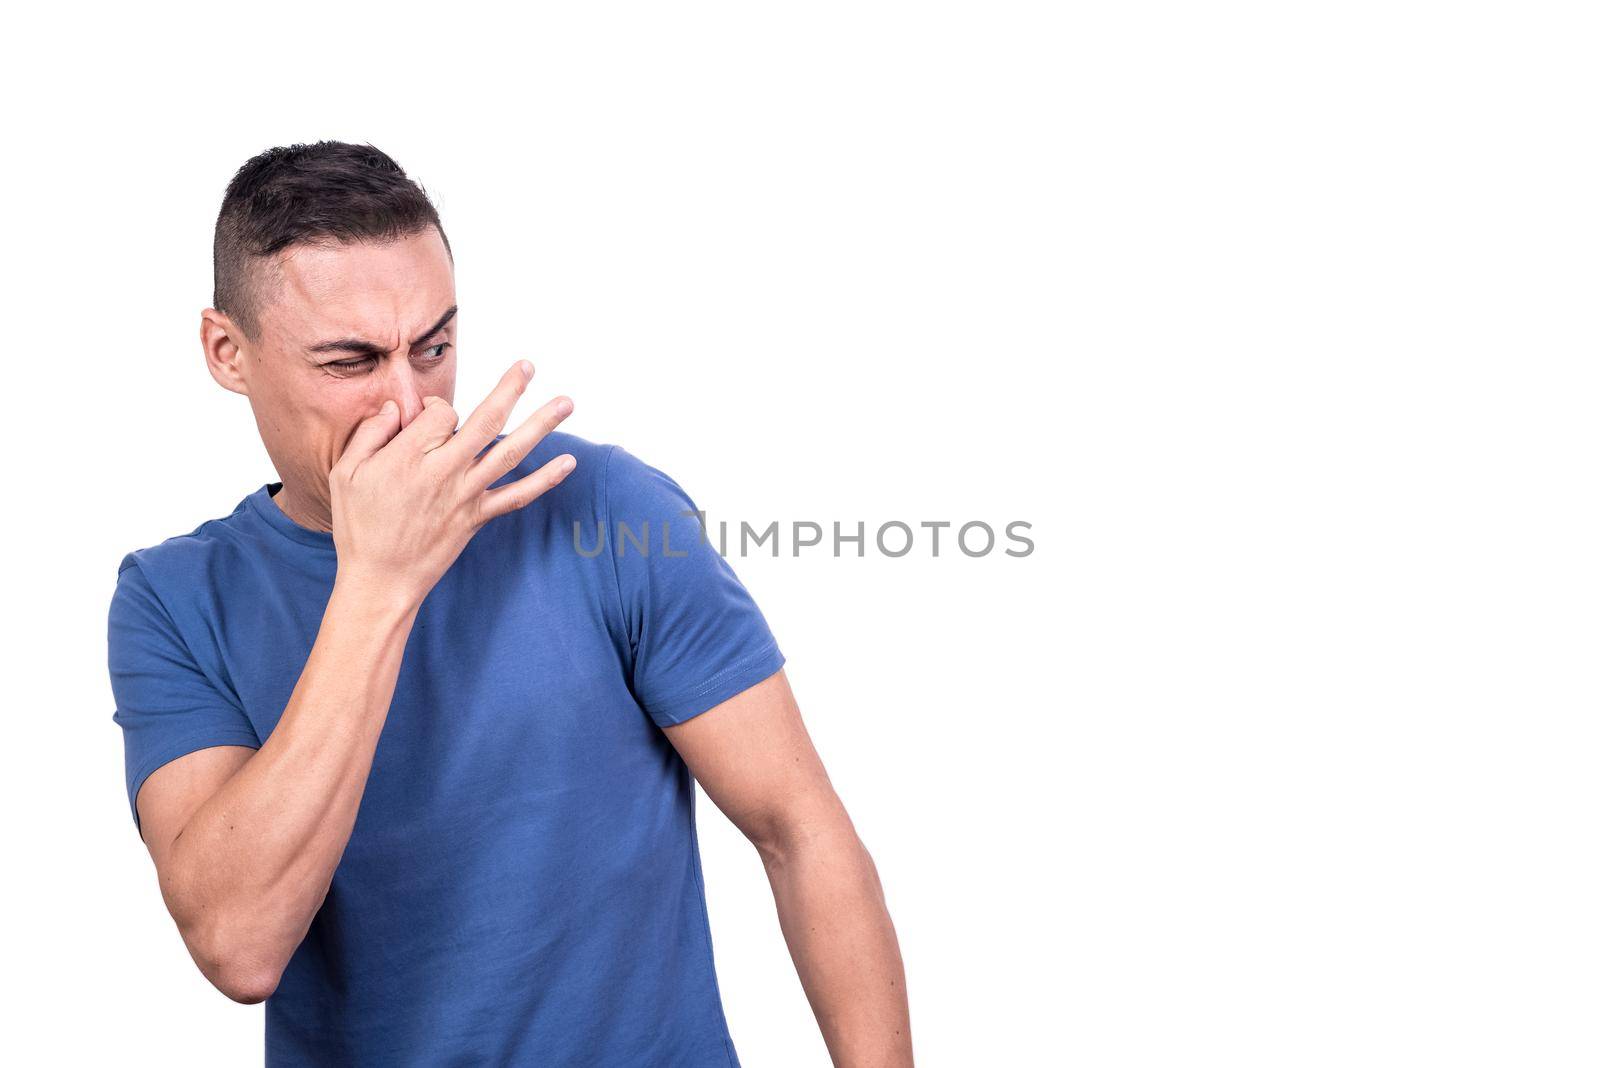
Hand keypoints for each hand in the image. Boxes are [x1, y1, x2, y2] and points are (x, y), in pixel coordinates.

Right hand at [328, 360, 574, 607]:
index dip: (435, 407)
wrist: (381, 580)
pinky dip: (545, 480)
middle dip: (510, 389)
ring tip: (567, 402)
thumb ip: (371, 433)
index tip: (426, 417)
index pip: (441, 413)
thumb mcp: (346, 472)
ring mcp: (466, 495)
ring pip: (510, 453)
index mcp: (409, 457)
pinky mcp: (477, 516)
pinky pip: (517, 496)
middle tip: (529, 365)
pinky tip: (568, 462)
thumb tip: (395, 407)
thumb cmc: (360, 525)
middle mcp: (444, 472)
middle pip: (485, 421)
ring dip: (540, 425)